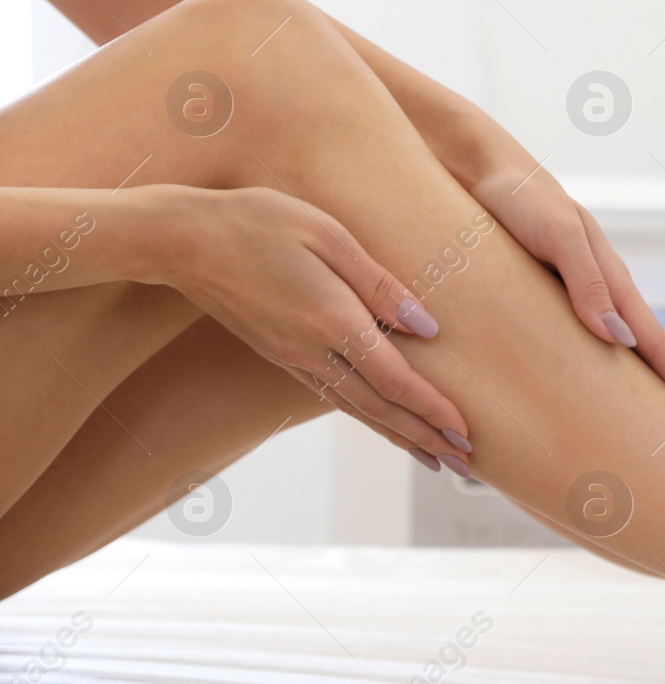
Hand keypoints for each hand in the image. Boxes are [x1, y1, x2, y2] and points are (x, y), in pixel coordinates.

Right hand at [157, 185, 473, 471]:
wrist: (180, 239)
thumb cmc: (258, 221)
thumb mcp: (328, 235)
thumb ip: (379, 283)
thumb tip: (427, 327)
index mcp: (331, 319)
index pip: (394, 379)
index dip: (432, 409)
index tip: (465, 430)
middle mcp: (311, 350)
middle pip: (380, 407)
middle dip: (425, 436)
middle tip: (465, 462)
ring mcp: (292, 356)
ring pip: (356, 408)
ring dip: (399, 436)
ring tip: (435, 456)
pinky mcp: (279, 354)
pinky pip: (333, 395)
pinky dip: (367, 416)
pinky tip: (383, 422)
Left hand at [471, 164, 664, 435]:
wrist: (479, 169)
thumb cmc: (519, 199)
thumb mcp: (557, 236)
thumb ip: (586, 283)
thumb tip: (620, 341)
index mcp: (611, 282)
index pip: (659, 347)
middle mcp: (600, 294)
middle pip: (653, 355)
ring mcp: (576, 299)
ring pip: (623, 353)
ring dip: (650, 387)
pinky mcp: (545, 299)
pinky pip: (582, 347)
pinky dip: (603, 374)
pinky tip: (600, 390)